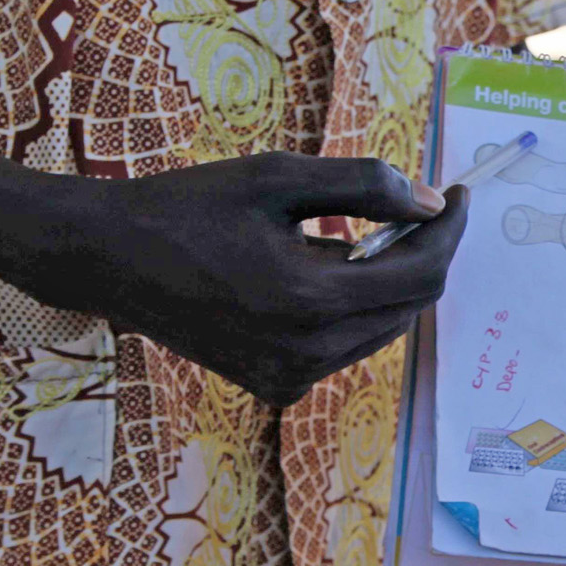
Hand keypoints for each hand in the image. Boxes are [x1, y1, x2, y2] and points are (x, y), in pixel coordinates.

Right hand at [40, 153, 465, 407]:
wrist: (109, 259)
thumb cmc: (187, 207)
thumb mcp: (277, 178)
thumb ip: (364, 187)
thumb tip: (430, 203)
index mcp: (307, 299)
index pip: (421, 274)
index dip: (448, 232)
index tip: (456, 196)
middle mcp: (305, 354)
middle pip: (408, 307)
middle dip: (422, 254)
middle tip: (415, 208)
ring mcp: (290, 379)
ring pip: (380, 330)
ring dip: (384, 282)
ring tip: (344, 237)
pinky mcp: (275, 388)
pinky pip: (342, 347)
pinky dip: (348, 309)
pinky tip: (310, 273)